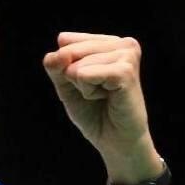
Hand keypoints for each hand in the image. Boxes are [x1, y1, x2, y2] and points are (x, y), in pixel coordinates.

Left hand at [43, 32, 155, 168]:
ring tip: (104, 97)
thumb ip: (56, 66)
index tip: (88, 85)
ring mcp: (127, 55)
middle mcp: (122, 43)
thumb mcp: (67, 85)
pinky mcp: (126, 71)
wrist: (115, 141)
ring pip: (77, 66)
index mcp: (109, 42)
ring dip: (84, 88)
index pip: (66, 42)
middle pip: (69, 52)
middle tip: (97, 94)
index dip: (66, 71)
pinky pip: (86, 75)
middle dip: (74, 79)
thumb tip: (58, 53)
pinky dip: (89, 91)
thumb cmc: (94, 113)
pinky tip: (107, 97)